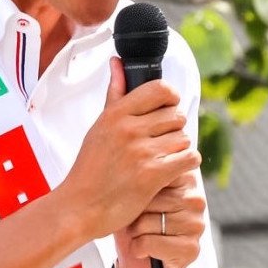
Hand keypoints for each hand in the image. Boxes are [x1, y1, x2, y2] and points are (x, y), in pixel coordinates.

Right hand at [58, 57, 199, 246]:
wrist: (79, 206)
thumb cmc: (89, 167)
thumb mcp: (99, 125)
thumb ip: (115, 92)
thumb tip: (117, 61)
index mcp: (116, 113)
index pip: (161, 89)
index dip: (171, 98)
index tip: (168, 109)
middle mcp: (128, 128)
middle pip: (176, 115)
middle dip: (174, 129)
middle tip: (163, 142)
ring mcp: (140, 152)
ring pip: (184, 138)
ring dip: (180, 149)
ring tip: (165, 158)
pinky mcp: (152, 175)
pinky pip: (188, 158)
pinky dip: (186, 164)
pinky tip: (173, 170)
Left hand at [113, 165, 205, 267]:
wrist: (139, 263)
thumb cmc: (133, 219)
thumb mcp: (133, 189)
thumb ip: (139, 171)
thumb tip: (131, 150)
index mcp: (184, 178)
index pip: (156, 172)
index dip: (137, 187)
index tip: (132, 195)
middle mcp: (196, 199)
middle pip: (150, 198)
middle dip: (134, 212)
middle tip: (135, 220)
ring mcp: (197, 225)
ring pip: (148, 222)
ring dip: (134, 232)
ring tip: (138, 234)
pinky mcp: (191, 249)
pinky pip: (151, 243)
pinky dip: (137, 248)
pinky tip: (141, 249)